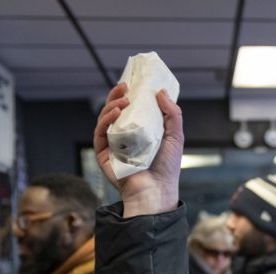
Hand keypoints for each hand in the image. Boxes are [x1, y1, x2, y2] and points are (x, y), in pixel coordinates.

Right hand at [93, 83, 183, 216]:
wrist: (156, 190)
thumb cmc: (167, 167)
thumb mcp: (175, 136)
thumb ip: (172, 114)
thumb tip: (161, 91)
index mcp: (140, 131)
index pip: (131, 109)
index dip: (129, 94)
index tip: (132, 81)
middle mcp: (124, 137)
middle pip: (114, 110)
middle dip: (117, 95)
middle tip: (125, 85)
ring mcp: (112, 145)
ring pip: (105, 119)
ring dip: (111, 105)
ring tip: (123, 99)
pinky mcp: (103, 154)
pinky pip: (100, 133)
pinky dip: (106, 120)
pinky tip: (116, 112)